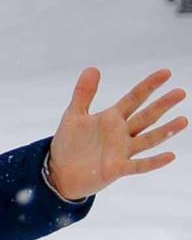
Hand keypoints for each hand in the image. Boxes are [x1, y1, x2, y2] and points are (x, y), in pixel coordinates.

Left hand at [44, 67, 182, 201]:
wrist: (59, 171)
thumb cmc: (69, 143)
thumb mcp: (74, 115)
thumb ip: (83, 93)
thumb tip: (92, 68)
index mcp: (111, 118)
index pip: (134, 98)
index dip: (149, 85)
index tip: (166, 73)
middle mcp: (121, 133)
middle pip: (146, 116)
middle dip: (162, 104)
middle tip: (180, 93)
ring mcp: (122, 151)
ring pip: (148, 139)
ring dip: (166, 131)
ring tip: (183, 121)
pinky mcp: (118, 168)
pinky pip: (139, 165)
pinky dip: (154, 162)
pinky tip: (169, 156)